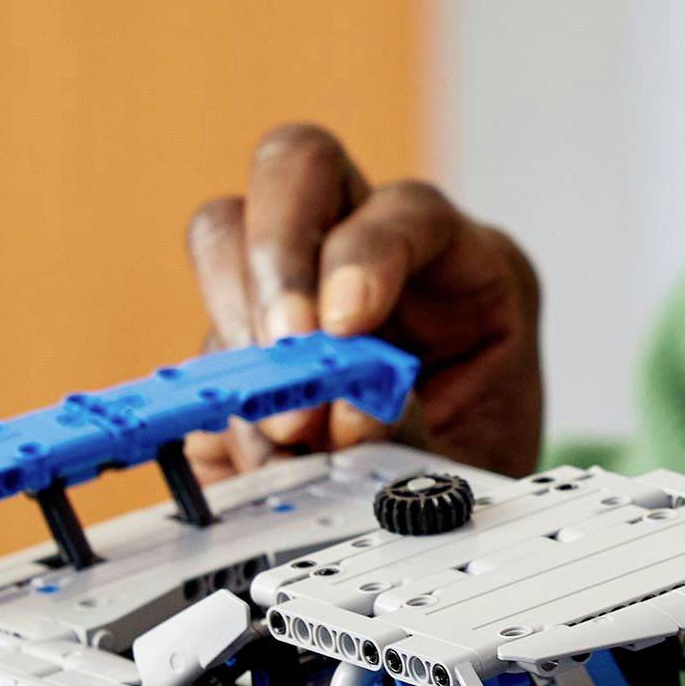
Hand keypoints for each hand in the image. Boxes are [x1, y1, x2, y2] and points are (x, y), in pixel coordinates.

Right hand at [183, 122, 542, 481]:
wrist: (443, 519)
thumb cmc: (475, 465)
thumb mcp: (472, 464)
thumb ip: (413, 438)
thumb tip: (344, 416)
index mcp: (468, 265)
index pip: (411, 210)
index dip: (367, 254)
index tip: (345, 326)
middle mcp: (375, 250)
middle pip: (300, 166)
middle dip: (278, 252)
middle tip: (283, 348)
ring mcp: (300, 284)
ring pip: (225, 233)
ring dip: (237, 321)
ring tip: (282, 422)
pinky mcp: (245, 336)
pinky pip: (208, 338)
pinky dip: (223, 394)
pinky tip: (264, 451)